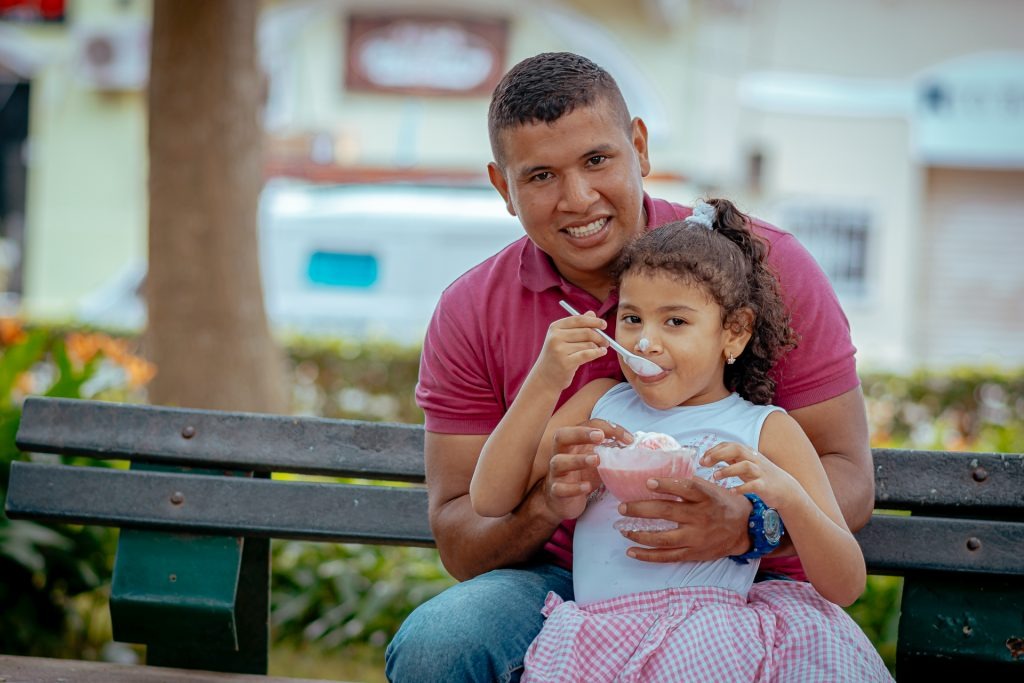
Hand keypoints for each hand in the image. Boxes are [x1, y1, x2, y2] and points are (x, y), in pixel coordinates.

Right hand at [532, 313, 608, 390]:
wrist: (545, 378)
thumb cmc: (557, 356)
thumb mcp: (564, 338)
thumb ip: (577, 326)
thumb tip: (592, 313)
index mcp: (555, 327)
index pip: (578, 319)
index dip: (594, 321)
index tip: (604, 325)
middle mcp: (555, 337)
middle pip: (586, 332)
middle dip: (599, 336)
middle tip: (606, 342)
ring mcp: (559, 350)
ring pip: (588, 344)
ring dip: (597, 347)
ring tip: (600, 350)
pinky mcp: (565, 363)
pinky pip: (587, 354)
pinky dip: (597, 353)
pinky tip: (602, 352)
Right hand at [542, 420, 633, 521]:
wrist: (563, 501)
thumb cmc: (582, 476)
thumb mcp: (598, 461)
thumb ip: (611, 451)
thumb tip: (634, 443)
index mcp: (573, 442)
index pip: (586, 425)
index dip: (607, 427)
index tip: (628, 439)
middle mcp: (561, 454)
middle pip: (561, 436)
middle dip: (580, 433)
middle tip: (600, 436)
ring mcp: (556, 473)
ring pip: (558, 461)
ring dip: (577, 460)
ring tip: (596, 460)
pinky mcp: (556, 491)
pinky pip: (559, 488)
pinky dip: (573, 487)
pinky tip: (587, 487)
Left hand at [616, 476, 750, 562]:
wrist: (745, 529)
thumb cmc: (722, 503)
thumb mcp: (711, 488)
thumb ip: (688, 484)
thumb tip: (658, 473)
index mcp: (705, 497)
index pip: (686, 488)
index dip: (667, 485)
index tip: (648, 482)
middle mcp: (701, 517)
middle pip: (667, 512)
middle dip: (641, 509)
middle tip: (622, 508)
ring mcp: (696, 537)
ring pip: (664, 538)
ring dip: (640, 534)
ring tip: (623, 530)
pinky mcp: (694, 553)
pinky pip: (667, 556)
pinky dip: (647, 555)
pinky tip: (631, 551)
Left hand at [701, 441, 800, 510]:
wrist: (786, 490)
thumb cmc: (761, 476)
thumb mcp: (745, 465)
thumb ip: (730, 459)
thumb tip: (710, 457)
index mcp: (748, 453)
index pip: (730, 445)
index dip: (715, 450)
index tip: (702, 458)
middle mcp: (754, 460)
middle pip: (737, 450)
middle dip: (719, 454)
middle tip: (705, 463)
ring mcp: (761, 472)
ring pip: (745, 466)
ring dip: (728, 470)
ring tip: (714, 477)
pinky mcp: (765, 486)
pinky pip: (753, 485)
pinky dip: (741, 488)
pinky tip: (731, 492)